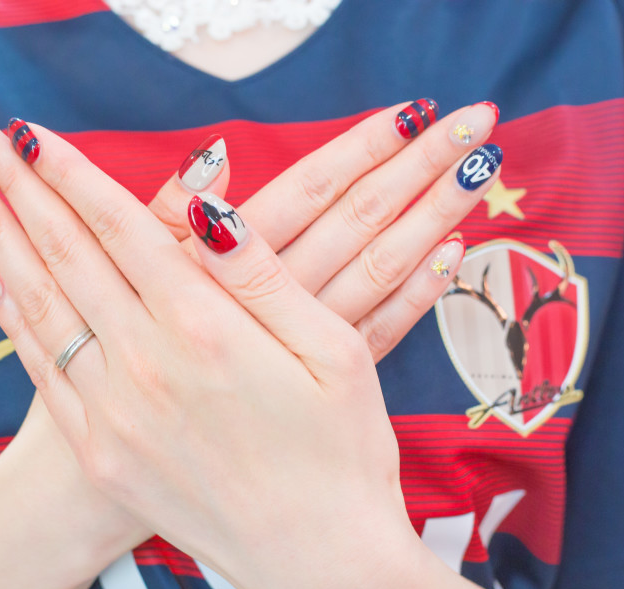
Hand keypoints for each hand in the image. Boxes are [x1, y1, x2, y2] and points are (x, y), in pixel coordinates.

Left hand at [0, 107, 501, 588]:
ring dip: (1, 243)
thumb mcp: (335, 352)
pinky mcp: (105, 456)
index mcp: (208, 332)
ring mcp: (116, 416)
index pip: (124, 230)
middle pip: (69, 257)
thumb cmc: (344, 455)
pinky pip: (42, 373)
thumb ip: (263, 275)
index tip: (33, 135)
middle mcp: (147, 368)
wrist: (320, 564)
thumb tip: (207, 205)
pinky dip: (13, 321)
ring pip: (43, 308)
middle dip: (19, 189)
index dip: (74, 176)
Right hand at [123, 101, 499, 359]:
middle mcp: (282, 293)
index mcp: (235, 260)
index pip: (311, 191)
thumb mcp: (144, 274)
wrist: (163, 439)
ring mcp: (312, 335)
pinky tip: (454, 253)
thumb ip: (171, 216)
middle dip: (419, 166)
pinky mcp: (329, 372)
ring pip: (384, 266)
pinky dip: (421, 291)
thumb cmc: (148, 344)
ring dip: (434, 215)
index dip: (362, 149)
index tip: (412, 113)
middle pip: (360, 219)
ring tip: (479, 171)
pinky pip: (386, 328)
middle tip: (473, 123)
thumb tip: (212, 155)